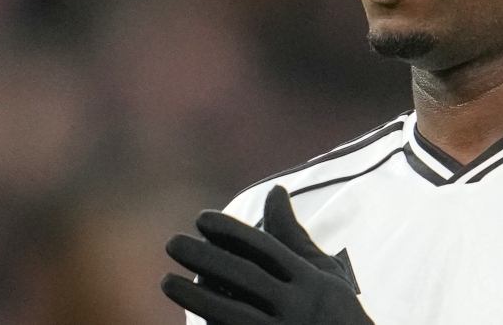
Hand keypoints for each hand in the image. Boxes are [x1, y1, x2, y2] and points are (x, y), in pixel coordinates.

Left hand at [162, 186, 372, 324]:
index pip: (267, 250)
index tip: (201, 219)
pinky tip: (189, 318)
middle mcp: (298, 308)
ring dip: (195, 298)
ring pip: (232, 314)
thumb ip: (293, 236)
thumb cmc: (335, 313)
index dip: (233, 232)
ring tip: (168, 281)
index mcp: (311, 282)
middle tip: (173, 243)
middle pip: (246, 278)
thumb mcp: (322, 274)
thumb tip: (274, 190)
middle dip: (206, 259)